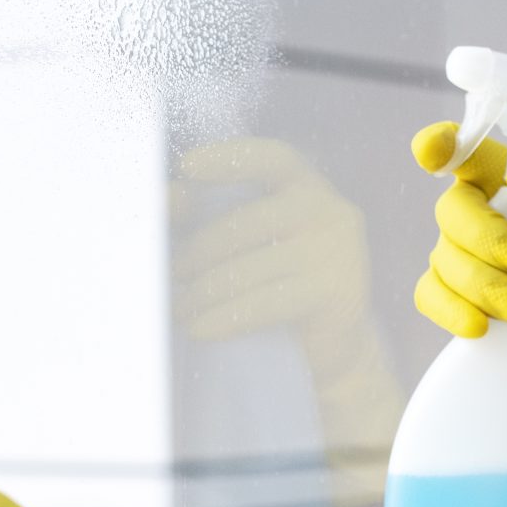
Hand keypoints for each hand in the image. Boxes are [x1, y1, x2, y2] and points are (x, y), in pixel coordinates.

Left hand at [172, 139, 401, 504]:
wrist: (333, 347)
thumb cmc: (279, 284)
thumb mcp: (251, 243)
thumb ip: (211, 215)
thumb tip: (169, 197)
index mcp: (308, 186)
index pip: (272, 159)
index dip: (231, 160)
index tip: (187, 167)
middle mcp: (330, 211)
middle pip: (246, 223)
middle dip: (197, 253)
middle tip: (167, 277)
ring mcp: (339, 252)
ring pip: (250, 268)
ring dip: (203, 293)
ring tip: (177, 310)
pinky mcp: (337, 294)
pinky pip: (266, 303)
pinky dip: (226, 317)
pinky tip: (200, 328)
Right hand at [409, 121, 506, 506]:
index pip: (467, 150)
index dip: (440, 144)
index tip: (432, 154)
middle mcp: (484, 214)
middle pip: (453, 208)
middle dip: (488, 238)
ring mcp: (465, 259)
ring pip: (443, 257)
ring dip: (482, 283)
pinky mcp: (458, 301)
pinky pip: (430, 296)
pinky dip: (453, 310)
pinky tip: (483, 325)